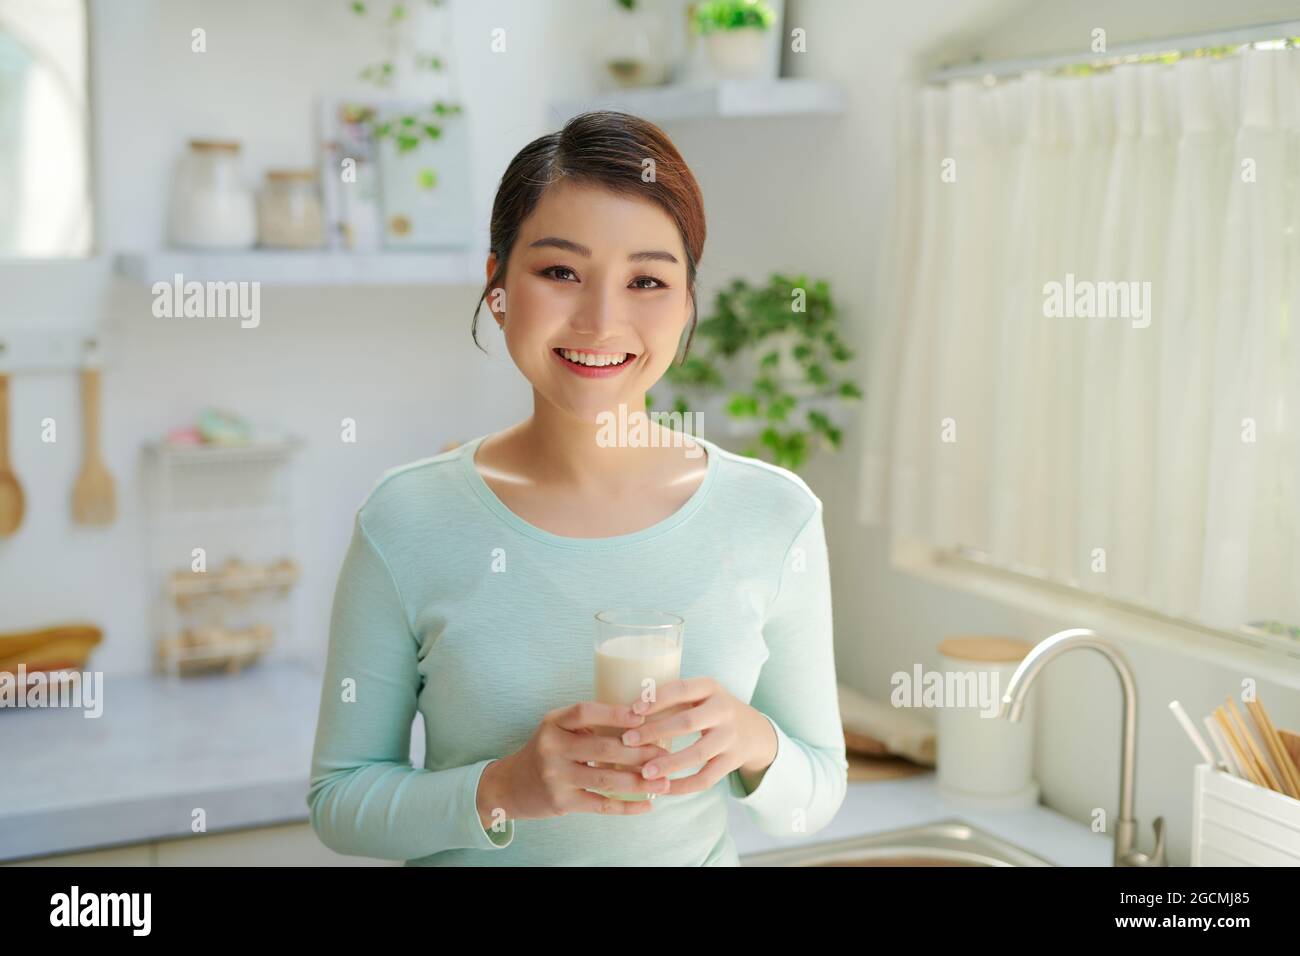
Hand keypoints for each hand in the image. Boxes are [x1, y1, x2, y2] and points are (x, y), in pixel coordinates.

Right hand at [478, 701, 672, 824]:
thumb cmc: (546, 751)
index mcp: (553, 723)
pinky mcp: (561, 802)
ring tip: (665, 782)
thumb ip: (588, 724)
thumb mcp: (558, 729)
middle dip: (639, 752)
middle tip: (666, 754)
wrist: (510, 786)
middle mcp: (552, 748)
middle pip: (603, 748)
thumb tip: (640, 721)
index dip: (615, 714)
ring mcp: (556, 777)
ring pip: (606, 779)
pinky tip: (647, 804)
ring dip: (640, 781)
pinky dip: (626, 806)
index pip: (585, 712)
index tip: (643, 717)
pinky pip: (601, 805)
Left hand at [621, 677, 775, 796]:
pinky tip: (664, 788)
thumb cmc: (710, 710)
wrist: (755, 731)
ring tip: (644, 773)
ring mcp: (730, 737)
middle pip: (687, 722)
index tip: (633, 710)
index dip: (657, 699)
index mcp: (710, 687)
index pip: (681, 689)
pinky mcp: (733, 761)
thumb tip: (623, 712)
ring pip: (697, 754)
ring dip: (669, 764)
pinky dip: (684, 786)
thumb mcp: (699, 695)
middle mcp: (723, 710)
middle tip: (627, 741)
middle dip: (654, 732)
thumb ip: (670, 699)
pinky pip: (706, 778)